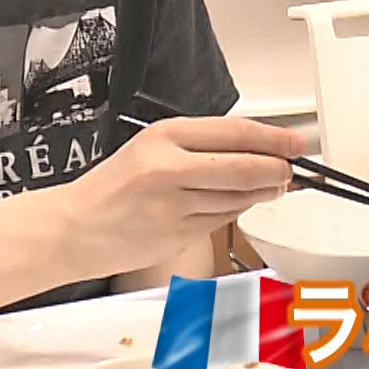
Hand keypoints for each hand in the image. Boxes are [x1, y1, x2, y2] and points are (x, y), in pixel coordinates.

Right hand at [51, 117, 304, 280]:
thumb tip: (260, 148)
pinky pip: (222, 221)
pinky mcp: (177, 236)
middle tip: (290, 170)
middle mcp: (170, 169)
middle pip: (245, 168)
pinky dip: (235, 212)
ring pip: (239, 198)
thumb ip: (204, 146)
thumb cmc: (114, 186)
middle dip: (277, 170)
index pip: (237, 133)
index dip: (275, 139)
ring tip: (269, 186)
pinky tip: (232, 205)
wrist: (72, 228)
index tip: (296, 142)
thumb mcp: (154, 147)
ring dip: (262, 193)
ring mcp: (174, 206)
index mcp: (166, 136)